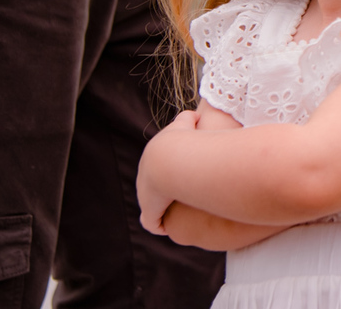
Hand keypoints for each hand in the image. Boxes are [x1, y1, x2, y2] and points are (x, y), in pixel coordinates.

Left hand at [138, 110, 200, 234]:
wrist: (172, 159)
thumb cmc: (183, 141)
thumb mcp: (185, 124)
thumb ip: (188, 118)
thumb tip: (195, 116)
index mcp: (152, 159)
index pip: (156, 169)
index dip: (170, 173)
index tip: (184, 177)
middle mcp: (144, 177)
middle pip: (153, 189)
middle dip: (166, 193)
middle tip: (188, 198)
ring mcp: (145, 196)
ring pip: (153, 207)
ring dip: (165, 211)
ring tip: (183, 214)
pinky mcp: (150, 211)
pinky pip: (154, 223)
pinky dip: (161, 224)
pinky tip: (173, 224)